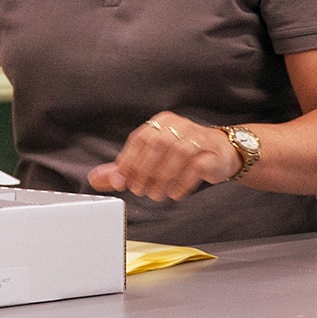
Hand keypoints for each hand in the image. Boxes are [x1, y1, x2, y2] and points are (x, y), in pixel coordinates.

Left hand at [87, 112, 239, 200]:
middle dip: (145, 171)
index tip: (122, 182)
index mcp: (160, 123)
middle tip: (140, 191)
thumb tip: (96, 179)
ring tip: (157, 194)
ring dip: (163, 178)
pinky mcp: (211, 153)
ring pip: (176, 154)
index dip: (129, 161)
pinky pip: (196, 166)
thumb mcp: (150, 160)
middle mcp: (178, 125)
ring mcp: (197, 138)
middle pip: (157, 145)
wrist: (221, 153)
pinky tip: (175, 193)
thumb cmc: (181, 156)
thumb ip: (124, 170)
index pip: (140, 138)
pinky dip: (182, 182)